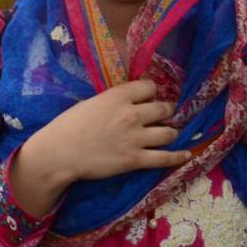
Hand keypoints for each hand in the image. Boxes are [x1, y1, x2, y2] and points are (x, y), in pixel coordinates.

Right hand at [8, 80, 191, 217]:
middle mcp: (131, 114)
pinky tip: (187, 154)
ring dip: (171, 132)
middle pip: (164, 108)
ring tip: (169, 133)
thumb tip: (130, 101)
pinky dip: (178, 156)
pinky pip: (165, 158)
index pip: (150, 87)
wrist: (59, 153)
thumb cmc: (69, 125)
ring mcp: (135, 138)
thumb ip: (114, 100)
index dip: (151, 92)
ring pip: (169, 132)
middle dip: (166, 111)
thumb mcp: (92, 102)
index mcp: (118, 96)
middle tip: (164, 115)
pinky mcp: (135, 159)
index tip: (149, 98)